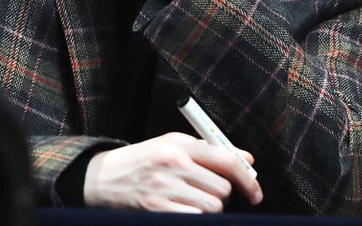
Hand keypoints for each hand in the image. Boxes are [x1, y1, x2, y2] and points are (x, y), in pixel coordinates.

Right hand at [83, 132, 262, 212]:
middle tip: (208, 190)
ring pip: (212, 208)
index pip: (226, 160)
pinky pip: (196, 218)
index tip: (256, 191)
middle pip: (222, 189)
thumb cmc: (146, 159)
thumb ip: (210, 150)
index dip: (248, 177)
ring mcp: (165, 189)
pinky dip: (196, 216)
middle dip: (223, 194)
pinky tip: (184, 208)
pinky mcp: (158, 210)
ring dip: (210, 207)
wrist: (106, 178)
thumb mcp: (174, 144)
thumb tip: (247, 159)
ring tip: (193, 198)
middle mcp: (173, 164)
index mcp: (179, 144)